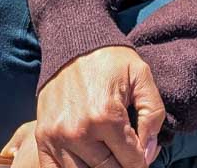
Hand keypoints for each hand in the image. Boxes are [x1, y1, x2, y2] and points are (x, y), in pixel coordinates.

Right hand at [1, 46, 163, 167]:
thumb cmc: (109, 58)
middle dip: (123, 164)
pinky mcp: (42, 138)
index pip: (132, 161)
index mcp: (107, 116)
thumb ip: (153, 114)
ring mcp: (57, 137)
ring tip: (108, 152)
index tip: (143, 151)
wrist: (72, 40)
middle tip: (126, 151)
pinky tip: (86, 160)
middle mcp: (79, 132)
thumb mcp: (142, 75)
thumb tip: (149, 151)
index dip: (142, 159)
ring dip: (100, 167)